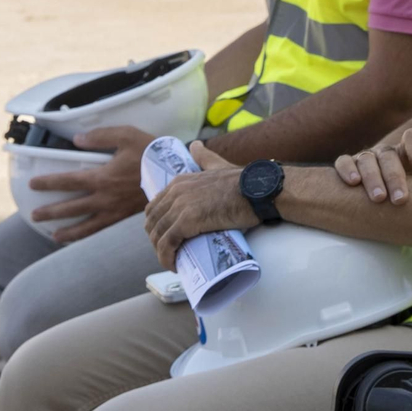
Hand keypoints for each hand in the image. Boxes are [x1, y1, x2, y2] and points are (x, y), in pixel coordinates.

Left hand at [27, 125, 154, 243]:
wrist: (174, 173)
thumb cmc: (150, 152)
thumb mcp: (126, 135)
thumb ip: (100, 136)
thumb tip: (77, 139)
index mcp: (102, 177)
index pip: (68, 181)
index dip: (48, 182)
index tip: (33, 184)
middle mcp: (105, 197)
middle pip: (71, 207)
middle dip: (51, 212)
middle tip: (34, 215)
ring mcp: (114, 210)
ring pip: (86, 225)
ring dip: (68, 231)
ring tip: (54, 236)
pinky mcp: (124, 216)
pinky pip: (102, 229)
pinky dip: (89, 235)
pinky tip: (82, 238)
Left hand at [142, 141, 257, 268]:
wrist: (258, 190)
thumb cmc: (243, 182)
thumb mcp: (218, 165)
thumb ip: (205, 157)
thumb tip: (195, 145)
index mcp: (180, 182)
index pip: (154, 207)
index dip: (157, 226)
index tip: (168, 239)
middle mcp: (175, 192)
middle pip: (153, 223)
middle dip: (157, 241)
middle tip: (171, 254)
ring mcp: (180, 206)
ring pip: (158, 235)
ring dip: (161, 253)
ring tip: (173, 262)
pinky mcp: (188, 221)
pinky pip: (168, 243)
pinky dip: (166, 257)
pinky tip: (173, 266)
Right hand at [334, 128, 411, 204]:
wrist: (383, 191)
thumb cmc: (406, 193)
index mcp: (405, 151)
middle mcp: (384, 152)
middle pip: (389, 156)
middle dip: (395, 178)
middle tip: (400, 199)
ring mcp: (365, 157)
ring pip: (366, 160)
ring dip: (373, 178)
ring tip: (379, 198)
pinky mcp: (348, 165)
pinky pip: (343, 161)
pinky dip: (346, 169)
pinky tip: (353, 182)